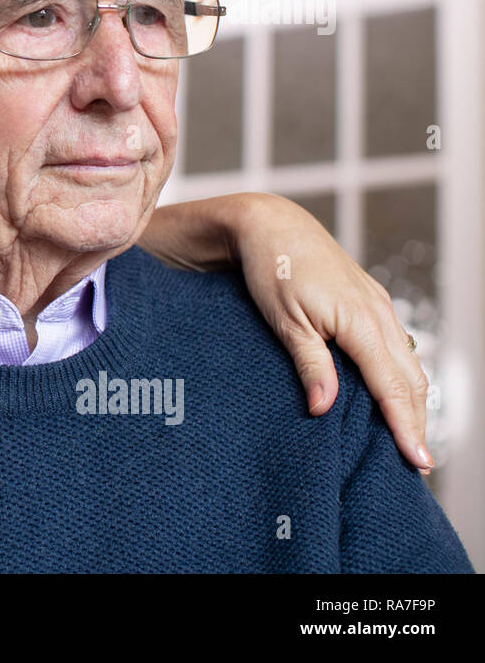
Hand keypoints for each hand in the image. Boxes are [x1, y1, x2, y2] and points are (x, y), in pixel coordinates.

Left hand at [228, 194, 432, 473]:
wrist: (270, 224)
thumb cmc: (272, 269)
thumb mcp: (285, 321)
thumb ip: (309, 365)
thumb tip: (324, 408)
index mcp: (360, 321)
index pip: (392, 386)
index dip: (406, 426)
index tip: (418, 461)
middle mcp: (378, 313)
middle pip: (409, 378)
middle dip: (416, 421)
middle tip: (418, 464)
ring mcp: (377, 305)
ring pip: (407, 362)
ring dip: (412, 400)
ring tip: (410, 437)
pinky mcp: (369, 301)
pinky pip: (396, 344)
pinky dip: (401, 374)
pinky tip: (393, 393)